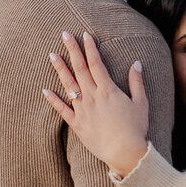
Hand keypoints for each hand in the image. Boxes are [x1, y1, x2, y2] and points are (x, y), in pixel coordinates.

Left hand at [43, 31, 150, 176]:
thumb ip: (136, 82)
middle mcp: (93, 96)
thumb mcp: (141, 103)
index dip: (90, 48)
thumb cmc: (135, 128)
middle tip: (64, 35)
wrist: (124, 152)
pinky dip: (53, 100)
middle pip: (80, 69)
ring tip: (51, 54)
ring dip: (60, 69)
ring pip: (68, 85)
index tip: (85, 35)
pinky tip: (44, 90)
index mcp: (108, 90)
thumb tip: (136, 63)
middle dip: (72, 50)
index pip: (97, 64)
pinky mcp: (77, 124)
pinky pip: (62, 110)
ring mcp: (83, 110)